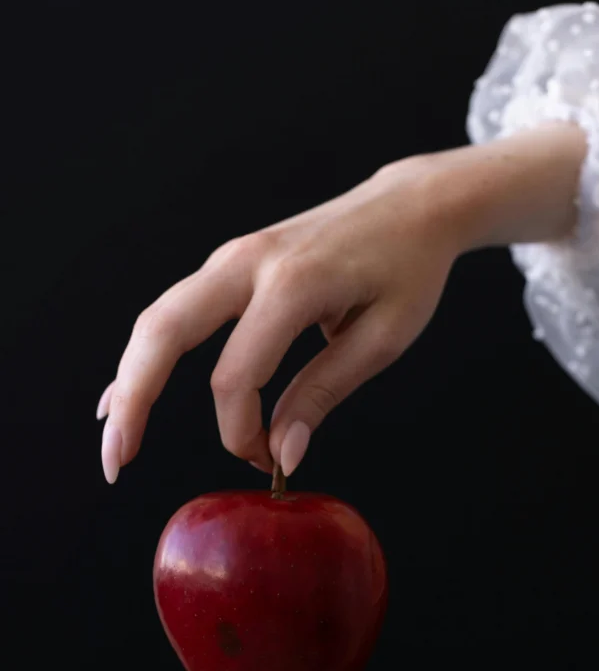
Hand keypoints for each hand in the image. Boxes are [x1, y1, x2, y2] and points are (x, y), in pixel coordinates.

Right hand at [96, 156, 457, 482]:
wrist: (411, 206)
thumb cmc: (407, 269)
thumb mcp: (383, 338)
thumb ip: (324, 393)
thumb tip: (282, 453)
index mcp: (294, 283)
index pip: (237, 374)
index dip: (240, 430)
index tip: (267, 460)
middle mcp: (249, 262)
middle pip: (164, 332)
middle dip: (134, 400)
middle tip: (119, 463)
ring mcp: (232, 258)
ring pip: (158, 320)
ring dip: (129, 380)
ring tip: (115, 440)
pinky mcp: (230, 264)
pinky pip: (174, 310)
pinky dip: (147, 355)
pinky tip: (123, 394)